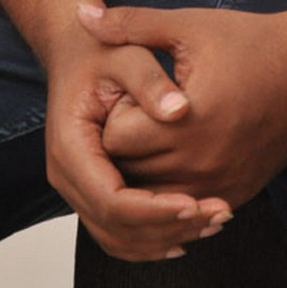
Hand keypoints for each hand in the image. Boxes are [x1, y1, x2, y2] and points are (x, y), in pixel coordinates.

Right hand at [44, 20, 232, 261]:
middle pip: (116, 227)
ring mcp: (79, 186)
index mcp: (70, 146)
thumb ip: (149, 81)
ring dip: (165, 238)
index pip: (112, 199)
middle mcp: (68, 175)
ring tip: (213, 223)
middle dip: (167, 228)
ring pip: (118, 237)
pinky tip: (192, 229)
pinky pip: (121, 229)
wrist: (77, 49)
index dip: (155, 208)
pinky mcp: (95, 188)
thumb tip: (179, 112)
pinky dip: (155, 236)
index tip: (196, 203)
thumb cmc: (101, 50)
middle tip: (217, 216)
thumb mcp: (126, 52)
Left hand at [77, 2, 286, 207]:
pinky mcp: (236, 194)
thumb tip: (81, 16)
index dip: (112, 113)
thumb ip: (131, 24)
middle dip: (123, 146)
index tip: (128, 89)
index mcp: (186, 120)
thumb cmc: (250, 41)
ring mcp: (220, 184)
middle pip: (129, 174)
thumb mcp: (188, 25)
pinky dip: (172, 188)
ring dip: (144, 171)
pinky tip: (178, 152)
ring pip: (154, 198)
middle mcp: (202, 162)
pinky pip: (185, 206)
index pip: (114, 140)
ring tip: (154, 132)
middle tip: (136, 111)